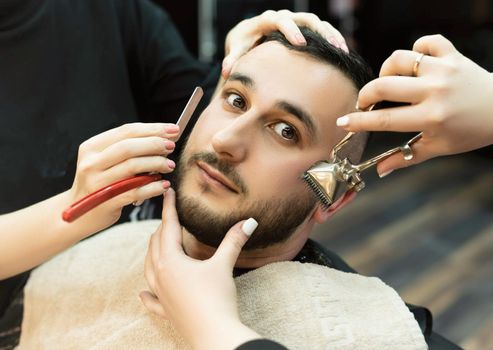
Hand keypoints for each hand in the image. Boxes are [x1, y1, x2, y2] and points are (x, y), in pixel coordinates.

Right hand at [68, 122, 177, 231]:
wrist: (78, 216)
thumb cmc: (99, 185)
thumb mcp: (104, 162)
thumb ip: (127, 150)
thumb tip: (163, 137)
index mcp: (92, 148)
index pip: (126, 131)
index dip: (152, 129)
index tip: (173, 129)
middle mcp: (91, 163)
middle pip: (129, 147)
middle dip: (155, 144)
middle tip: (172, 146)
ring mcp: (97, 183)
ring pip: (132, 167)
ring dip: (156, 163)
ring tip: (169, 165)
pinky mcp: (105, 202)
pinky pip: (134, 191)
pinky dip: (152, 187)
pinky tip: (164, 185)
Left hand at [140, 188, 259, 349]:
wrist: (213, 334)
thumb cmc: (216, 299)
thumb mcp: (224, 265)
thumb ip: (234, 240)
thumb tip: (249, 221)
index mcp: (170, 260)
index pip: (168, 226)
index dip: (168, 207)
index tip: (167, 192)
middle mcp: (159, 274)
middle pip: (156, 243)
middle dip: (162, 226)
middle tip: (170, 215)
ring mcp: (159, 293)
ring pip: (149, 265)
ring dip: (154, 250)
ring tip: (160, 243)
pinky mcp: (164, 309)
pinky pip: (150, 297)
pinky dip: (147, 291)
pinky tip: (143, 292)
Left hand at [222, 9, 347, 77]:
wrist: (249, 35)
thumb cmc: (242, 43)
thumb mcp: (236, 49)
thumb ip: (232, 58)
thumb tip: (226, 70)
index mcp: (267, 21)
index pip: (280, 21)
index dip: (290, 30)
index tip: (300, 44)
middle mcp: (284, 18)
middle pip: (305, 18)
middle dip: (320, 31)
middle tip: (333, 47)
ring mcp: (295, 22)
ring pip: (317, 23)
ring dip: (332, 35)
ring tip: (343, 51)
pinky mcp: (303, 29)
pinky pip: (321, 30)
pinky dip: (332, 38)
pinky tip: (342, 53)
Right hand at [336, 34, 492, 175]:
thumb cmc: (470, 132)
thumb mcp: (438, 148)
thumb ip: (405, 158)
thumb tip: (379, 171)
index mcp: (430, 117)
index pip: (384, 119)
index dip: (358, 121)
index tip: (342, 122)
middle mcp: (434, 91)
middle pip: (384, 85)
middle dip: (366, 94)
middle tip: (365, 102)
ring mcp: (443, 70)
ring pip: (399, 59)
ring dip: (386, 71)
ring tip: (389, 82)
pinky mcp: (452, 55)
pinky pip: (426, 42)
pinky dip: (416, 49)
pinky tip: (415, 64)